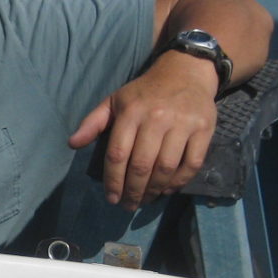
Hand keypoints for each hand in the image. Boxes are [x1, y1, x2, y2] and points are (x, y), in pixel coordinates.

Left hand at [69, 56, 217, 209]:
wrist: (185, 72)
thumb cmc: (145, 92)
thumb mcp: (114, 101)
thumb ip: (93, 123)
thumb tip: (72, 144)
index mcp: (131, 112)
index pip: (118, 154)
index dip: (113, 181)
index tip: (111, 198)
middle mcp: (156, 118)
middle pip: (142, 166)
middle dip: (133, 191)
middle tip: (129, 205)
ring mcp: (183, 124)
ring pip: (166, 168)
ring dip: (154, 191)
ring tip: (146, 200)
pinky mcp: (204, 129)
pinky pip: (191, 164)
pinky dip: (178, 182)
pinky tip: (167, 190)